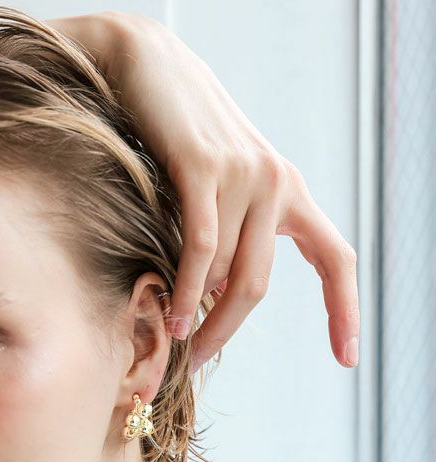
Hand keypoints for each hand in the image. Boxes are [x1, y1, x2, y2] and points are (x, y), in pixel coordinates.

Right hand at [70, 12, 359, 372]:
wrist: (150, 67)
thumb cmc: (180, 135)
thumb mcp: (221, 187)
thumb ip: (230, 235)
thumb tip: (215, 299)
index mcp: (290, 191)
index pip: (335, 259)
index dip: (345, 311)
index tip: (346, 359)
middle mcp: (277, 183)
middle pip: (260, 283)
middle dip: (229, 329)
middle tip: (201, 360)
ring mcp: (244, 176)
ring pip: (226, 270)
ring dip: (199, 313)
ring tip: (178, 340)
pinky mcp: (204, 170)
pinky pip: (202, 249)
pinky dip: (187, 291)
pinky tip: (174, 318)